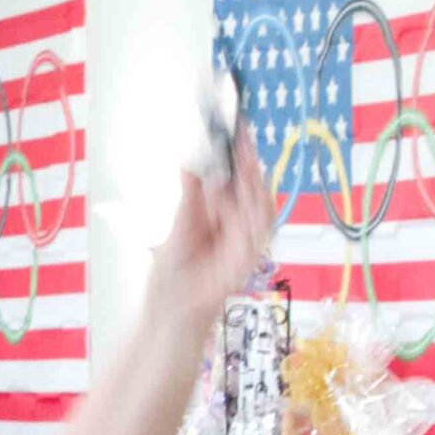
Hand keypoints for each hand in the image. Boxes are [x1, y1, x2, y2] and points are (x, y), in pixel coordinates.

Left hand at [148, 119, 273, 324]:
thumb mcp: (179, 224)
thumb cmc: (173, 269)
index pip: (236, 175)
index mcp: (220, 209)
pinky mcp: (249, 258)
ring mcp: (245, 239)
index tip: (238, 128)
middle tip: (243, 143)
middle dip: (250, 164)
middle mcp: (236, 220)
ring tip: (243, 171)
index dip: (239, 152)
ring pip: (261, 205)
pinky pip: (259, 233)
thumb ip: (189, 196)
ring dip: (253, 188)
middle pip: (253, 186)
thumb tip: (188, 165)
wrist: (173, 305)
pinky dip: (253, 219)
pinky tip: (242, 207)